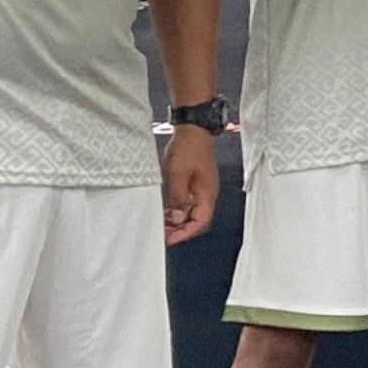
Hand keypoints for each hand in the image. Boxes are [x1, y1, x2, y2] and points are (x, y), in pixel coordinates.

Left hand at [162, 122, 219, 245]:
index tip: (168, 239)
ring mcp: (200, 187)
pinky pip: (186, 201)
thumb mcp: (178, 175)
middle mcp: (206, 193)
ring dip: (176, 220)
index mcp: (207, 194)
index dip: (184, 233)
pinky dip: (176, 208)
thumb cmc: (188, 148)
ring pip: (190, 211)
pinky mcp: (194, 181)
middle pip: (196, 219)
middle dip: (180, 229)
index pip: (200, 222)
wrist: (193, 128)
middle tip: (161, 234)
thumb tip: (178, 218)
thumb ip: (178, 199)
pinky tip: (164, 210)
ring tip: (160, 224)